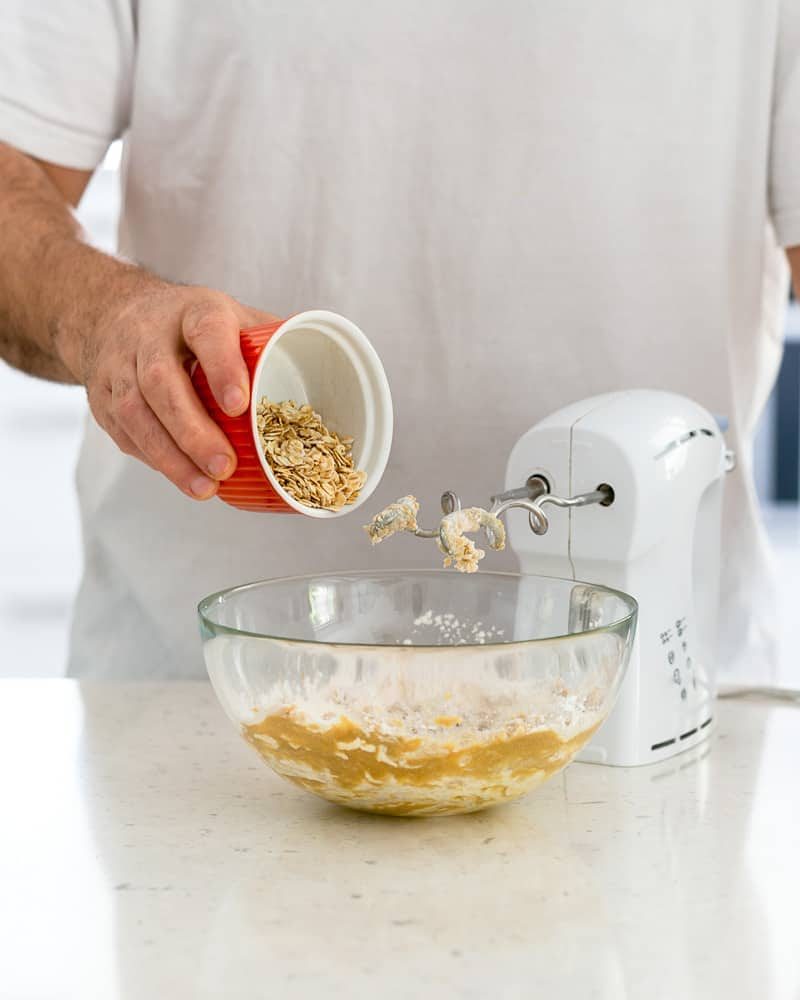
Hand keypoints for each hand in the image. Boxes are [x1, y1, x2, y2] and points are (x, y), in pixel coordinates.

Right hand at [67, 278, 277, 498]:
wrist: (114, 313)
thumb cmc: (190, 324)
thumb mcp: (230, 316)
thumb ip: (270, 342)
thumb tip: (325, 374)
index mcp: (194, 311)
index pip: (207, 333)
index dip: (222, 368)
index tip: (239, 405)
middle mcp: (149, 333)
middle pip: (162, 381)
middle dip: (193, 430)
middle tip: (223, 466)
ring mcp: (118, 365)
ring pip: (135, 412)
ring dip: (170, 456)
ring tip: (204, 488)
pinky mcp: (100, 396)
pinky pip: (124, 432)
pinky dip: (153, 458)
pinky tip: (181, 477)